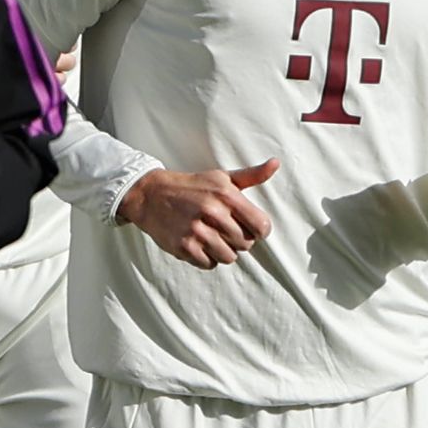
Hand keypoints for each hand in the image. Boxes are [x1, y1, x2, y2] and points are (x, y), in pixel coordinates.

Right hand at [119, 159, 278, 267]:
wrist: (151, 196)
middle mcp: (213, 212)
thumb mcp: (221, 177)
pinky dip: (206, 258)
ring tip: (212, 237)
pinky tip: (199, 243)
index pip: (261, 226)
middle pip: (246, 244)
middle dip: (239, 240)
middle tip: (224, 229)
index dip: (259, 230)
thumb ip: (251, 175)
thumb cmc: (192, 187)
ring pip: (229, 257)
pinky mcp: (185, 247)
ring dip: (223, 251)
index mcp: (226, 195)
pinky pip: (210, 264)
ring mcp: (198, 231)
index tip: (251, 227)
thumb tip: (276, 163)